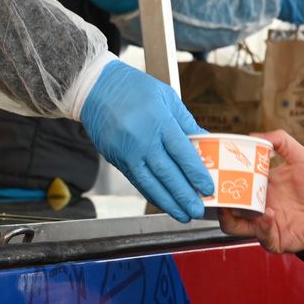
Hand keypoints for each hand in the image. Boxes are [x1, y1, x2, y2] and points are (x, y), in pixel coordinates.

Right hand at [77, 60, 212, 220]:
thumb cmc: (134, 88)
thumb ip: (186, 122)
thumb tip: (206, 143)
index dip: (196, 174)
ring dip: (169, 202)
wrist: (95, 88)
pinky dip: (152, 194)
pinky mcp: (116, 159)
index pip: (182, 153)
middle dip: (185, 195)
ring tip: (183, 215)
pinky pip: (137, 181)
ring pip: (150, 183)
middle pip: (167, 173)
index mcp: (158, 120)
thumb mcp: (167, 97)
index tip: (208, 188)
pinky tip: (164, 203)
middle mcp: (141, 139)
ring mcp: (127, 152)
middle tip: (198, 211)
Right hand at [220, 130, 303, 252]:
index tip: (219, 165)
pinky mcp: (273, 239)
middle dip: (219, 196)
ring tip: (235, 205)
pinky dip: (262, 225)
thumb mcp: (303, 157)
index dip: (225, 174)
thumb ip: (281, 141)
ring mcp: (264, 223)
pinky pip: (260, 235)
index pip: (235, 180)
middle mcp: (259, 204)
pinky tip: (270, 214)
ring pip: (232, 224)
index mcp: (263, 185)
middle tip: (217, 187)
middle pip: (228, 202)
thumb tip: (254, 135)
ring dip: (230, 215)